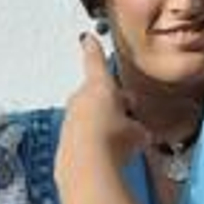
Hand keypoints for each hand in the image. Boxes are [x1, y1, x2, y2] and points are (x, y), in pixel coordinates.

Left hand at [55, 34, 149, 186]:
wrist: (87, 165)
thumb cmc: (112, 141)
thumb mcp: (136, 133)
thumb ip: (136, 128)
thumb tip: (138, 132)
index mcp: (99, 87)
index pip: (96, 62)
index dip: (94, 50)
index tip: (87, 38)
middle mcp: (80, 99)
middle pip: (95, 95)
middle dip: (111, 104)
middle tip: (128, 116)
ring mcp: (70, 120)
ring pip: (88, 117)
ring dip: (102, 125)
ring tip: (120, 143)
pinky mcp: (64, 141)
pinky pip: (82, 137)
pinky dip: (93, 143)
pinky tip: (106, 158)